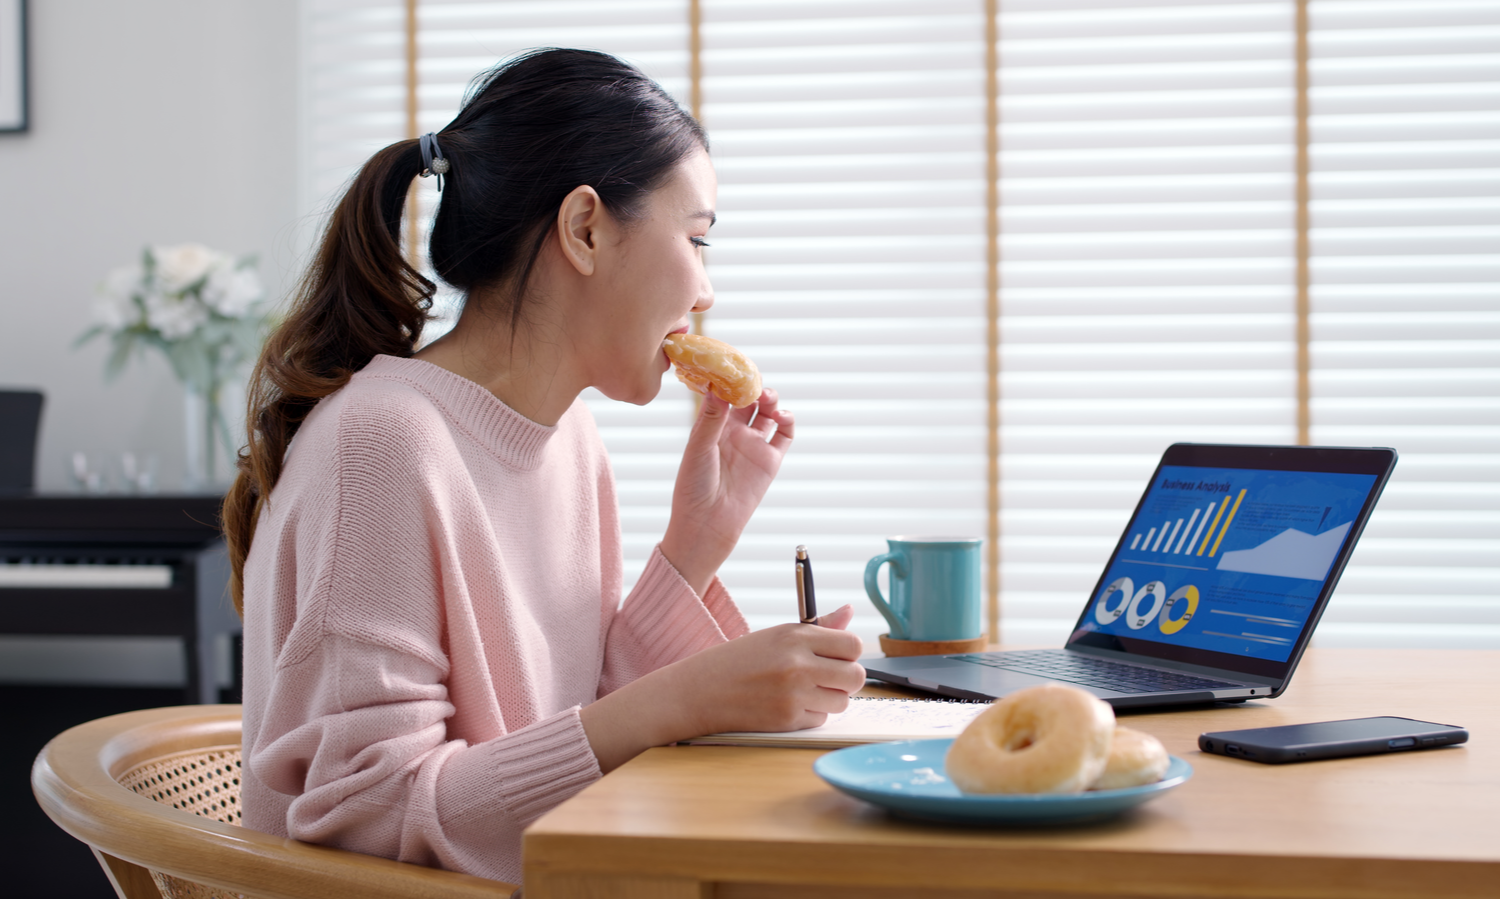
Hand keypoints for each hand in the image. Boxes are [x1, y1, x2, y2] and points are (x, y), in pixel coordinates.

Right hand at [579, 606, 863, 770]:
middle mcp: (798, 663)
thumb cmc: (739, 660)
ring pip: (842, 701)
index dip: (849, 653)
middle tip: (828, 678)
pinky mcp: (787, 720)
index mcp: (795, 636)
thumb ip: (819, 628)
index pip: (852, 644)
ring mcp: (793, 694)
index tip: (837, 656)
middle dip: (847, 679)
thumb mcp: (776, 636)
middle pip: (856, 676)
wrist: (700, 691)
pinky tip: (787, 705)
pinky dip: (810, 714)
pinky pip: (821, 719)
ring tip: (804, 691)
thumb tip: (849, 611)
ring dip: (829, 699)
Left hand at [659, 388, 793, 594]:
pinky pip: (784, 435)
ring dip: (770, 399)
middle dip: (752, 386)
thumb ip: (712, 418)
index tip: (732, 366)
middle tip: (754, 381)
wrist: (707, 525)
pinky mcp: (769, 461)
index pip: (722, 394)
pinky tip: (782, 415)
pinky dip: (787, 421)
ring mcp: (752, 445)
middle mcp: (732, 433)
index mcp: (710, 427)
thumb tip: (718, 386)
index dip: (729, 379)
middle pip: (747, 400)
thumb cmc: (694, 488)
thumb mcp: (699, 448)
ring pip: (767, 413)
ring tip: (768, 398)